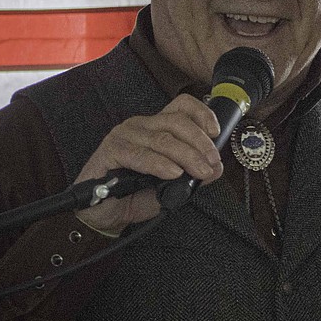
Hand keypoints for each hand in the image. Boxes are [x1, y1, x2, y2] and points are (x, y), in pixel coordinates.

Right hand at [73, 95, 223, 233]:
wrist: (104, 214)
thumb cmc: (135, 194)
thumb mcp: (171, 185)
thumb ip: (193, 175)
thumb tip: (216, 168)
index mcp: (156, 127)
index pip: (181, 106)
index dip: (202, 114)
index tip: (216, 132)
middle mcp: (141, 126)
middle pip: (176, 122)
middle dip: (200, 142)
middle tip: (212, 162)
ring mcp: (124, 136)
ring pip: (162, 139)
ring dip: (186, 155)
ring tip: (200, 171)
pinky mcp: (110, 151)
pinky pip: (139, 154)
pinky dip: (159, 164)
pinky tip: (173, 173)